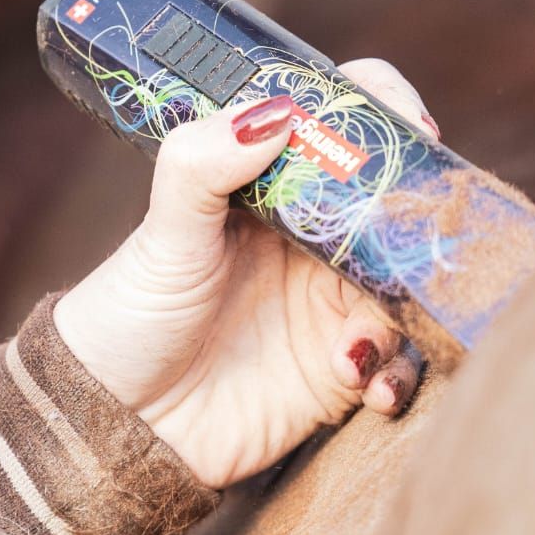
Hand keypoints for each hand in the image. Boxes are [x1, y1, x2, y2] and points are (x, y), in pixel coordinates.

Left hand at [53, 58, 437, 487]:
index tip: (411, 129)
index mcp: (273, 186)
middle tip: (420, 237)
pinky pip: (399, 363)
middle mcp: (314, 238)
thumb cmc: (129, 317)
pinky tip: (363, 384)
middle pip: (397, 201)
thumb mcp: (162, 234)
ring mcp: (333, 303)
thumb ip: (205, 164)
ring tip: (357, 343)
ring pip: (410, 286)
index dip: (383, 112)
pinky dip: (396, 374)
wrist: (112, 423)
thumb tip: (277, 111)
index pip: (344, 123)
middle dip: (421, 216)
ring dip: (405, 310)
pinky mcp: (342, 371)